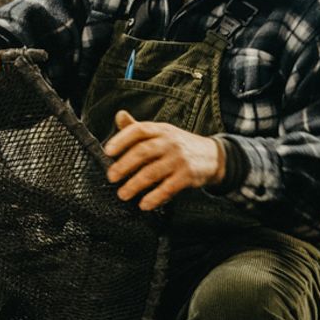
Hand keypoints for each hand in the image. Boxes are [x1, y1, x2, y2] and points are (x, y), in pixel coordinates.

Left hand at [103, 109, 225, 210]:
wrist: (212, 156)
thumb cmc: (178, 145)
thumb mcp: (161, 132)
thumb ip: (138, 128)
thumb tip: (119, 115)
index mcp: (160, 130)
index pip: (139, 130)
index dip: (121, 139)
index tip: (107, 151)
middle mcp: (170, 142)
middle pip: (143, 152)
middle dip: (124, 165)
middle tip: (111, 177)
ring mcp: (179, 159)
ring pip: (152, 172)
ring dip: (135, 185)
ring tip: (122, 194)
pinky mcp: (187, 176)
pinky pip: (168, 188)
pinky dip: (154, 197)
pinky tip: (144, 204)